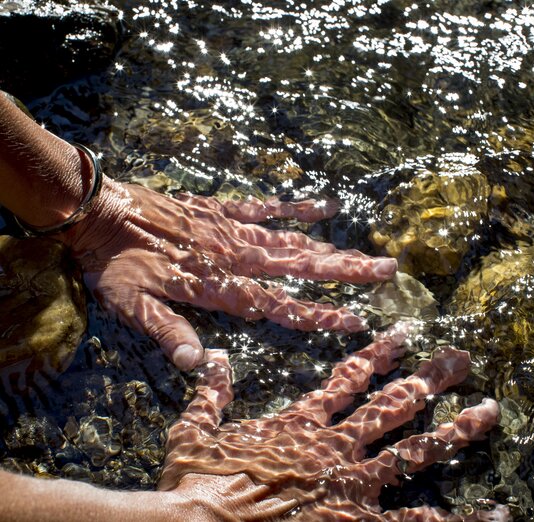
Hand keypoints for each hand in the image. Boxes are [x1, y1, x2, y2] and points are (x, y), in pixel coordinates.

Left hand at [61, 176, 396, 369]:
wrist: (101, 212)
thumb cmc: (117, 264)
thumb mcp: (134, 306)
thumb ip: (168, 332)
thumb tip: (200, 364)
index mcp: (219, 286)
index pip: (278, 305)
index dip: (317, 315)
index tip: (354, 320)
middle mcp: (236, 257)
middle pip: (299, 268)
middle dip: (344, 273)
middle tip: (385, 271)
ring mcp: (232, 230)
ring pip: (291, 240)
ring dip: (330, 247)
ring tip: (366, 251)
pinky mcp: (223, 209)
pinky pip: (266, 206)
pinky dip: (296, 206)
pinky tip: (324, 205)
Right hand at [158, 323, 508, 520]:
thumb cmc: (198, 484)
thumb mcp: (194, 430)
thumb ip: (211, 393)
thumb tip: (212, 359)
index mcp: (301, 423)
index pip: (348, 378)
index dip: (378, 353)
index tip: (404, 332)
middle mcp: (334, 446)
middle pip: (392, 405)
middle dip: (429, 379)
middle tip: (461, 359)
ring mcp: (351, 485)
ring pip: (413, 451)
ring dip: (454, 430)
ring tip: (488, 411)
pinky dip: (459, 518)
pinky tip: (494, 510)